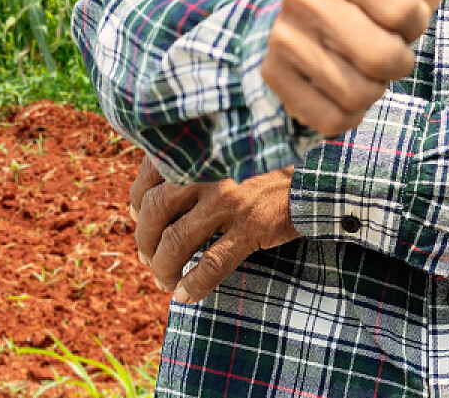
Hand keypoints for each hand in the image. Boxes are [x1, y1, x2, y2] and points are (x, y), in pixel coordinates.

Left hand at [130, 158, 299, 303]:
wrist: (312, 175)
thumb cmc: (260, 166)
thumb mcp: (220, 154)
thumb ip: (188, 168)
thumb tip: (143, 205)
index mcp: (197, 153)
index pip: (148, 179)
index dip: (136, 204)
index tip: (138, 218)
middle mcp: (206, 173)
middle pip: (155, 211)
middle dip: (145, 241)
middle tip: (147, 257)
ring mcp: (227, 201)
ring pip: (177, 241)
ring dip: (163, 267)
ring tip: (164, 280)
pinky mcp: (250, 227)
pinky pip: (211, 264)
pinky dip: (193, 285)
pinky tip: (184, 295)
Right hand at [263, 0, 448, 136]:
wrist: (312, 29)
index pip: (407, 13)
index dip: (414, 20)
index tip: (397, 10)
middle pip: (385, 60)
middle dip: (397, 61)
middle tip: (379, 40)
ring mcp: (282, 37)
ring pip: (359, 95)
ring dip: (373, 89)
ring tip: (357, 62)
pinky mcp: (272, 77)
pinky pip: (332, 120)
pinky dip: (346, 114)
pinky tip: (336, 85)